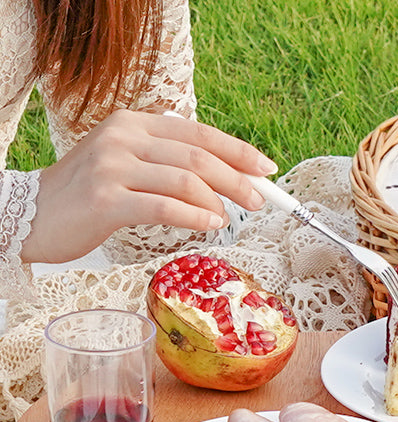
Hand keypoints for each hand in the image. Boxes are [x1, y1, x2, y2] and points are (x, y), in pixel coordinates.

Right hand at [21, 109, 277, 263]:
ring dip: (218, 200)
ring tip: (229, 218)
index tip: (265, 169)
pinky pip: (163, 207)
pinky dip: (194, 215)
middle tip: (259, 201)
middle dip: (236, 178)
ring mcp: (112, 166)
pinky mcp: (105, 200)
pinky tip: (212, 224)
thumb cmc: (90, 196)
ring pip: (184, 179)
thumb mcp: (128, 166)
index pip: (198, 132)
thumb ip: (169, 165)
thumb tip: (227, 178)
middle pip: (197, 155)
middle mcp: (123, 138)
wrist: (34, 214)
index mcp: (134, 124)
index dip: (237, 151)